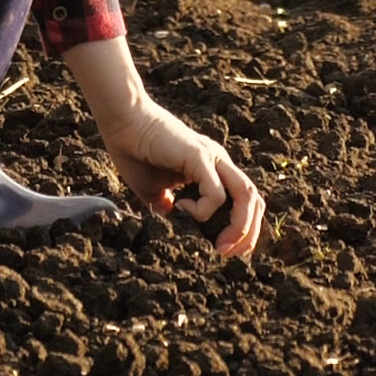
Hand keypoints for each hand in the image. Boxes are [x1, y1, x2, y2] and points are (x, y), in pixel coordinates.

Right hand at [96, 94, 265, 257]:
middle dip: (248, 232)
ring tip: (220, 245)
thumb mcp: (155, 190)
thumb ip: (171, 208)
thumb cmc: (134, 152)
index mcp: (211, 168)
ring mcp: (212, 157)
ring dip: (240, 226)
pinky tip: (182, 208)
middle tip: (228, 253)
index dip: (242, 228)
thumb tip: (177, 227)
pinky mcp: (199, 156)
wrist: (122, 122)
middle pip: (253, 199)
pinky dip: (204, 210)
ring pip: (246, 195)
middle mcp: (218, 161)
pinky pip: (216, 193)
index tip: (224, 250)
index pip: (243, 201)